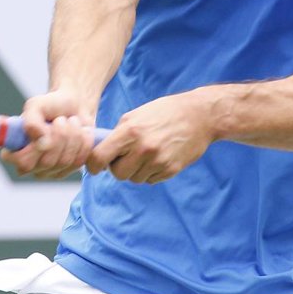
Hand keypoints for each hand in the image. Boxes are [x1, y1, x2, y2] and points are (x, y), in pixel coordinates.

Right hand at [0, 90, 96, 179]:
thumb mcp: (35, 105)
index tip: (47, 128)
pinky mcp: (69, 170)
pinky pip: (80, 162)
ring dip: (73, 135)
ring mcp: (51, 171)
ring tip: (71, 122)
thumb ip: (31, 121)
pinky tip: (82, 132)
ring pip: (66, 161)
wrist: (73, 107)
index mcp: (16, 151)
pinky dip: (84, 142)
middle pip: (48, 162)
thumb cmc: (50, 106)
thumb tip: (40, 142)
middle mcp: (32, 166)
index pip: (23, 163)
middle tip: (61, 119)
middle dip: (59, 135)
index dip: (36, 149)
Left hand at [87, 90, 213, 183]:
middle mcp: (142, 148)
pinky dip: (151, 172)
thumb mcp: (135, 116)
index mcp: (129, 131)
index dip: (93, 166)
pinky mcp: (171, 170)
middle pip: (117, 174)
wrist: (199, 115)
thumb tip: (99, 152)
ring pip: (135, 179)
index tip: (94, 167)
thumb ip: (117, 134)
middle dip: (118, 168)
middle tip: (126, 157)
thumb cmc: (163, 112)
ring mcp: (157, 161)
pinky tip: (159, 156)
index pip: (99, 157)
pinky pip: (151, 180)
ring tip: (147, 153)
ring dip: (136, 170)